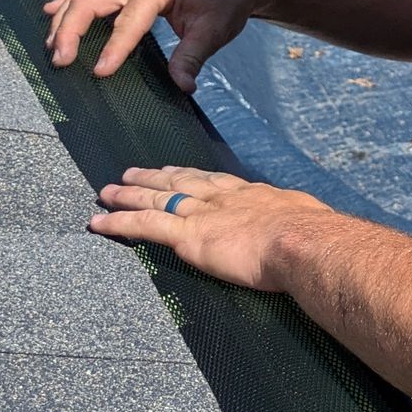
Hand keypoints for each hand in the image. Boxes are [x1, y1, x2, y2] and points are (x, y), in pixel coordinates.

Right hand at [44, 0, 274, 90]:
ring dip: (64, 19)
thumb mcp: (215, 31)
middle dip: (71, 31)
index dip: (113, 49)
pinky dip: (69, 3)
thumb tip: (183, 85)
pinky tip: (50, 13)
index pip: (127, 23)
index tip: (99, 73)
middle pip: (90, 1)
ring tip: (51, 46)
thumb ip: (193, 56)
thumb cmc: (224, 2)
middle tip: (60, 61)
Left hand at [88, 166, 329, 288]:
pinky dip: (118, 223)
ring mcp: (201, 215)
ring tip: (107, 192)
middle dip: (153, 177)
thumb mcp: (306, 218)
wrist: (302, 240)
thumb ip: (297, 221)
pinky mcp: (187, 236)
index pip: (212, 181)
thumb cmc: (312, 234)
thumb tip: (308, 228)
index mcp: (250, 194)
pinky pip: (144, 226)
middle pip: (178, 182)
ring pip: (155, 198)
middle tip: (131, 172)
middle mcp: (221, 198)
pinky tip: (99, 223)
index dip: (191, 176)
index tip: (176, 171)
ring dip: (128, 195)